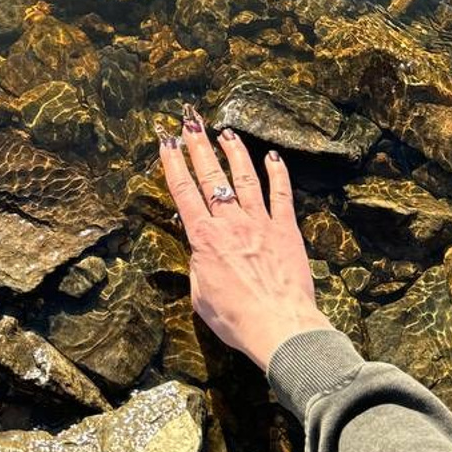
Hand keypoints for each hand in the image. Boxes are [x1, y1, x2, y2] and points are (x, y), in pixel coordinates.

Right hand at [159, 107, 334, 370]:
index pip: (184, 192)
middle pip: (211, 177)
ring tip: (226, 133)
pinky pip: (281, 195)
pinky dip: (277, 174)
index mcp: (204, 238)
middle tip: (191, 124)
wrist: (280, 328)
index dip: (173, 164)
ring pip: (245, 178)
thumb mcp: (200, 296)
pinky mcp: (285, 229)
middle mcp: (230, 223)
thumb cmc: (236, 319)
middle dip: (198, 147)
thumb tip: (199, 251)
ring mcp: (260, 222)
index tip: (166, 142)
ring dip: (234, 153)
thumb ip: (198, 266)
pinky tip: (273, 157)